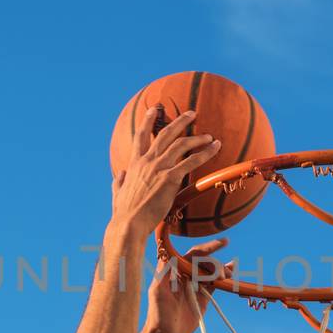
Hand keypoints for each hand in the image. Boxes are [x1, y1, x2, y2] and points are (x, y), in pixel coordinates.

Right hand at [110, 107, 222, 238]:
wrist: (129, 223)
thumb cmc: (124, 212)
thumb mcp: (117, 192)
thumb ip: (119, 181)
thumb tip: (119, 174)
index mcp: (134, 163)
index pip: (141, 136)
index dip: (147, 120)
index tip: (154, 109)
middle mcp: (147, 161)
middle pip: (165, 133)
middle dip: (180, 121)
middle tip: (192, 114)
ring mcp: (159, 168)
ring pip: (181, 144)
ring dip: (197, 138)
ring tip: (209, 136)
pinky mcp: (170, 178)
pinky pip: (192, 161)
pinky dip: (205, 153)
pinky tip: (215, 148)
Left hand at [143, 238, 233, 332]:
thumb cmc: (157, 314)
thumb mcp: (158, 290)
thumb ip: (164, 271)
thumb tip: (171, 252)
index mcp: (174, 270)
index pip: (193, 254)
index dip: (208, 248)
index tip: (223, 243)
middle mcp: (185, 275)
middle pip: (205, 263)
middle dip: (216, 265)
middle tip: (222, 276)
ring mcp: (195, 286)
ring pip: (212, 272)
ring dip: (222, 270)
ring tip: (229, 276)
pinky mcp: (203, 298)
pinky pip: (215, 284)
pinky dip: (225, 279)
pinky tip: (232, 272)